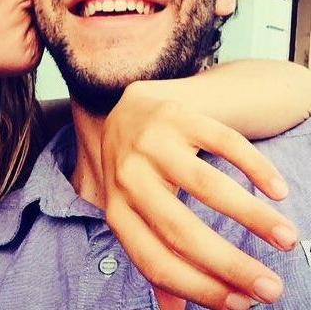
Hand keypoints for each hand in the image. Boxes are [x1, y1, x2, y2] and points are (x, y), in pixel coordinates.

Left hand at [101, 82, 297, 309]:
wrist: (120, 112)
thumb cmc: (132, 173)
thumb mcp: (130, 211)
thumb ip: (152, 254)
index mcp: (118, 210)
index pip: (155, 261)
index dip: (198, 287)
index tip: (241, 304)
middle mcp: (130, 178)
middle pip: (181, 230)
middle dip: (229, 264)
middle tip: (272, 287)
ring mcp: (154, 144)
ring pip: (207, 184)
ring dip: (251, 215)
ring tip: (286, 238)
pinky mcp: (178, 117)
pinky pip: (223, 140)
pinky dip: (254, 166)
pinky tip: (277, 189)